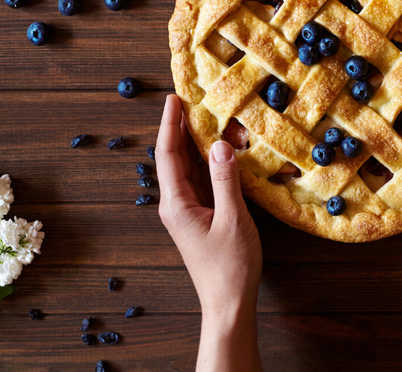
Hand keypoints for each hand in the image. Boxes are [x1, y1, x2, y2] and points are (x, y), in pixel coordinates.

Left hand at [156, 94, 262, 371]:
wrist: (227, 303)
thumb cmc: (230, 266)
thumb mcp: (232, 219)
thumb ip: (226, 180)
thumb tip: (220, 144)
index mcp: (177, 204)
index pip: (169, 155)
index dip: (171, 125)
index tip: (174, 98)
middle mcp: (176, 205)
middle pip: (174, 158)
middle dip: (181, 128)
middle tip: (191, 98)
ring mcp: (187, 211)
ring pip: (187, 168)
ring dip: (195, 143)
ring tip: (204, 115)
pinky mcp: (200, 217)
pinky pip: (200, 181)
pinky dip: (207, 161)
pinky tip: (218, 150)